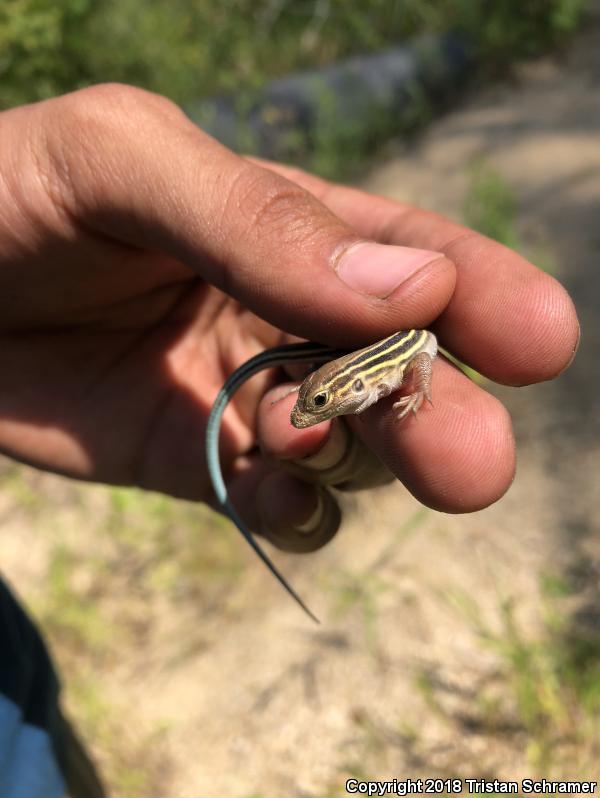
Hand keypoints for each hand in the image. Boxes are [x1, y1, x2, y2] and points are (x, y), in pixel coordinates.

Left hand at [0, 85, 578, 549]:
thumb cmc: (8, 195)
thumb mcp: (121, 164)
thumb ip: (258, 216)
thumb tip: (417, 283)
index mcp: (288, 225)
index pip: (411, 256)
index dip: (482, 296)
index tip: (538, 341)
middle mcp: (284, 311)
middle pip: (397, 368)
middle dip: (439, 413)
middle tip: (474, 465)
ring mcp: (244, 392)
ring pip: (349, 442)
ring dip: (359, 461)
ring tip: (314, 447)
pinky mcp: (198, 461)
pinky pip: (280, 500)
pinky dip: (296, 509)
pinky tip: (279, 498)